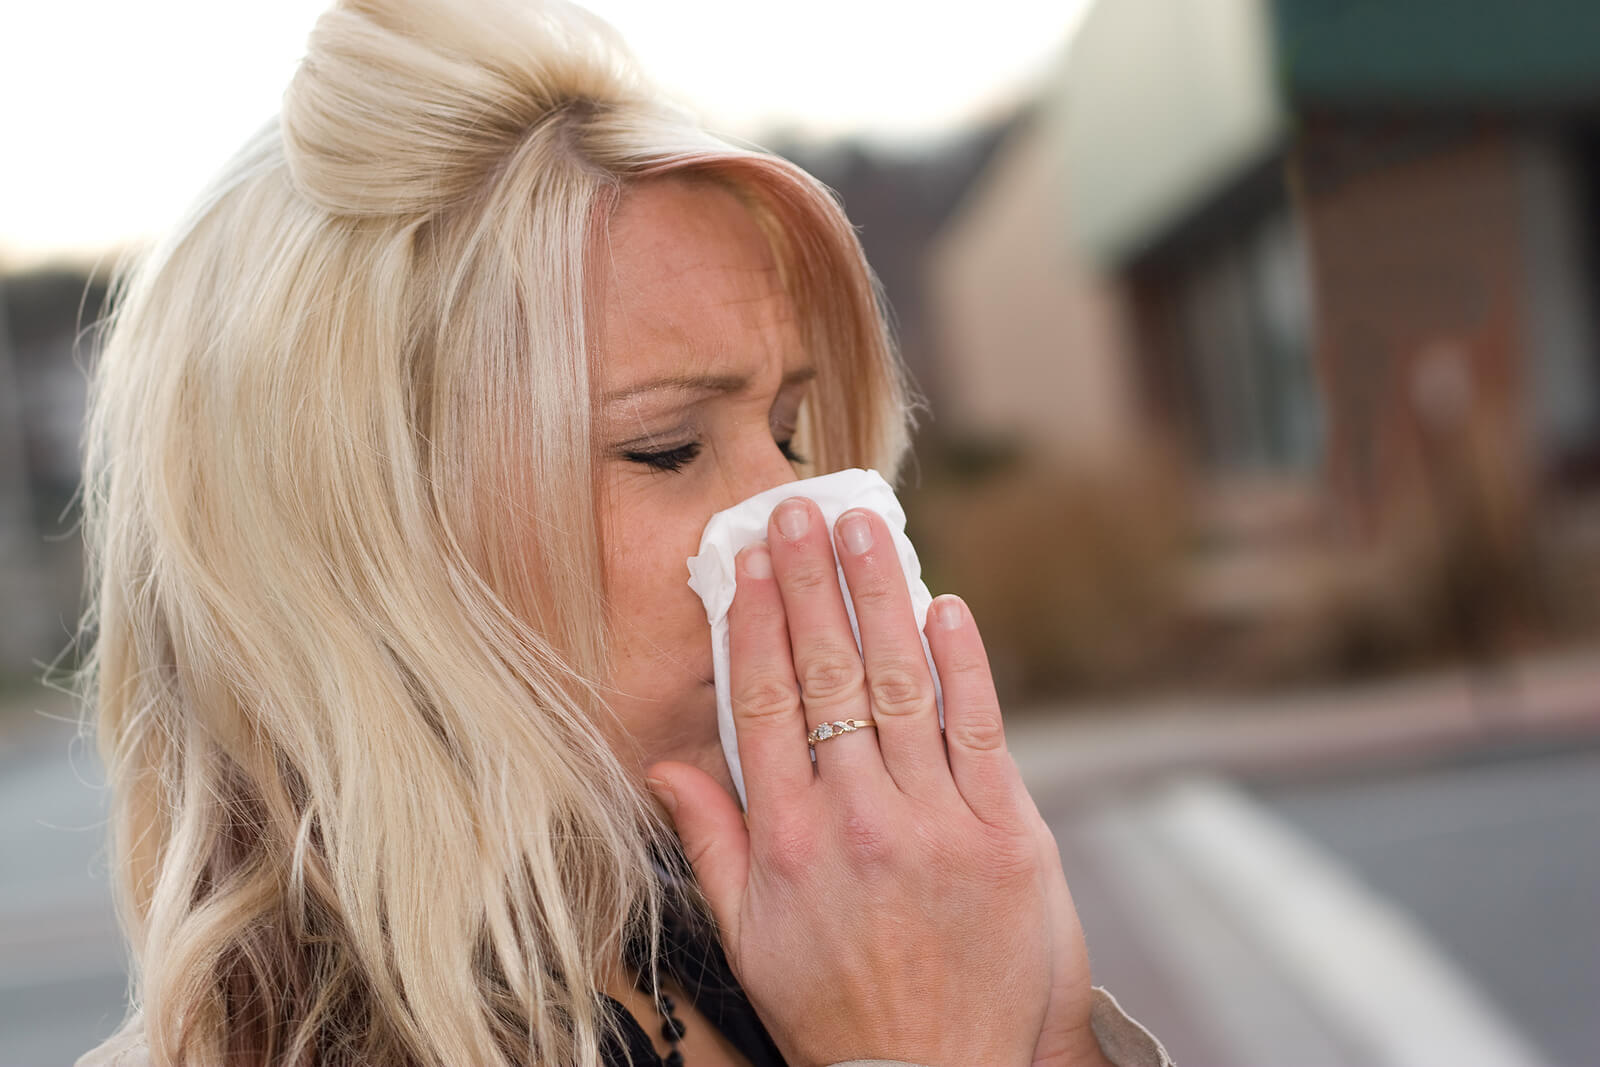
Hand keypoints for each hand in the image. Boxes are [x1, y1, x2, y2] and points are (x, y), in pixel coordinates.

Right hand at [647, 498, 1104, 1066]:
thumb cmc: (838, 1010)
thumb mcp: (749, 938)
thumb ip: (710, 843)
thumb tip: (665, 765)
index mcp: (790, 842)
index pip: (765, 704)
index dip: (754, 623)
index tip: (747, 562)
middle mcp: (860, 822)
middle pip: (830, 677)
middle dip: (812, 584)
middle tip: (800, 514)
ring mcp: (938, 825)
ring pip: (905, 687)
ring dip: (883, 598)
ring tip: (866, 530)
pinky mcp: (1007, 837)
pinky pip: (982, 732)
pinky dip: (965, 665)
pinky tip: (947, 608)